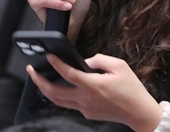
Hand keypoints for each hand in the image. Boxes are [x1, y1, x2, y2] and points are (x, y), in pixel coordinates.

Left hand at [27, 53, 169, 131]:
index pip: (68, 74)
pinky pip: (70, 103)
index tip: (48, 56)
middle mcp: (85, 99)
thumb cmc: (131, 89)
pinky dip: (62, 94)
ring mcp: (84, 108)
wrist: (138, 112)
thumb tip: (86, 61)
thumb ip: (100, 60)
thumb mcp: (119, 66)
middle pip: (53, 92)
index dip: (56, 64)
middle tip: (31, 70)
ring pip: (57, 101)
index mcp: (93, 85)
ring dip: (45, 90)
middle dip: (39, 80)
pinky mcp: (87, 113)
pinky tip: (62, 86)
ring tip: (40, 79)